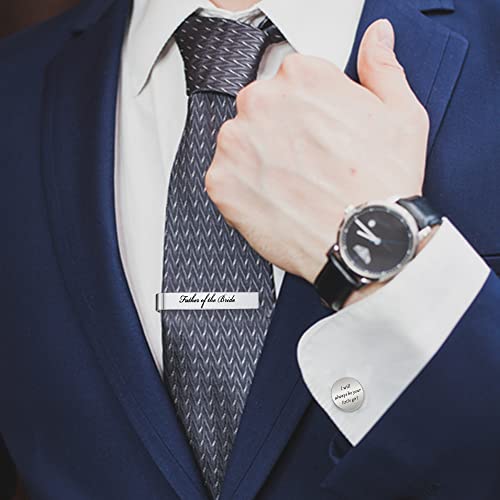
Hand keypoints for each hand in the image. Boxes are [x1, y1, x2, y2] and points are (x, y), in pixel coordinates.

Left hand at [206, 19, 429, 283]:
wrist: (364, 243)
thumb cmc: (382, 184)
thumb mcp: (400, 114)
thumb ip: (380, 67)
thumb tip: (377, 38)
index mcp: (301, 77)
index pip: (290, 82)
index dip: (308, 112)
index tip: (319, 134)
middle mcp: (260, 103)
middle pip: (261, 110)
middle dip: (280, 133)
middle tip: (309, 164)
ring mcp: (235, 144)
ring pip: (241, 144)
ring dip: (260, 161)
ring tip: (294, 185)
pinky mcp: (221, 184)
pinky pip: (226, 178)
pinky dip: (244, 190)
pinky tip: (276, 200)